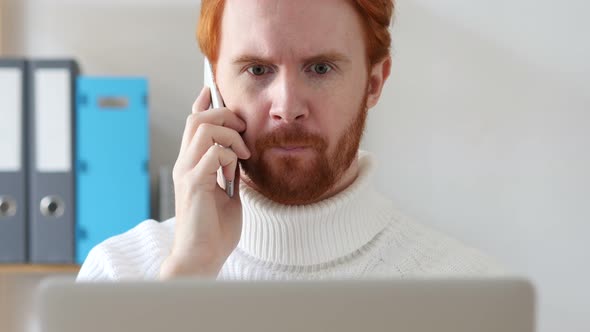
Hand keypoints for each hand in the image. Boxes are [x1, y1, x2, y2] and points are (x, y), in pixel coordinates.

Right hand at [160, 87, 250, 278]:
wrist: (203, 256)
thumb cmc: (214, 229)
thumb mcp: (226, 192)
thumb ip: (228, 170)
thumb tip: (238, 153)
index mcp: (191, 164)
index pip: (193, 123)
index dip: (202, 103)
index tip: (212, 90)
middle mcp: (184, 163)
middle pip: (198, 118)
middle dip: (225, 115)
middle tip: (243, 131)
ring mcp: (186, 172)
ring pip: (204, 129)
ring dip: (230, 135)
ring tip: (242, 153)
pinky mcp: (193, 184)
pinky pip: (212, 153)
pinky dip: (228, 156)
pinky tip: (234, 170)